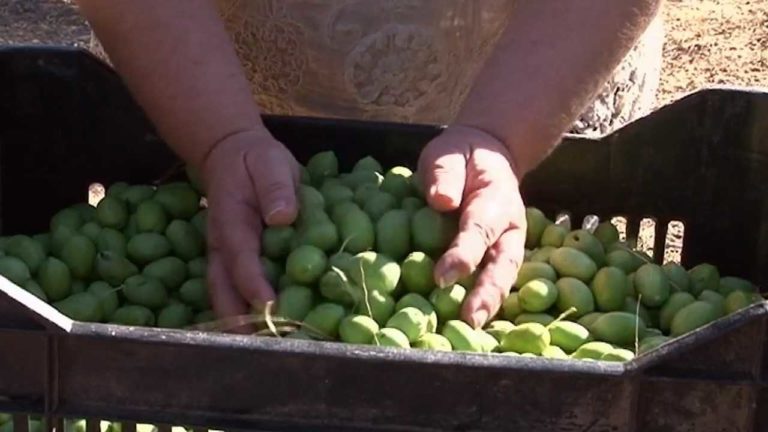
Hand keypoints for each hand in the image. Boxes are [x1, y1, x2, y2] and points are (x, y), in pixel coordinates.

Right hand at [201, 128, 299, 331]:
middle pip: (223, 291)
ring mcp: (225, 257)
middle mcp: (222, 247)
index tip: (270, 305)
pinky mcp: (234, 262)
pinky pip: (234, 292)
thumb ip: (276, 187)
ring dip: (239, 324)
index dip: (254, 284)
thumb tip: (283, 217)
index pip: (241, 259)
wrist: (234, 155)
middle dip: (240, 321)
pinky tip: (266, 333)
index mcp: (232, 223)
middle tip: (264, 347)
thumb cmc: (256, 160)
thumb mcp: (270, 162)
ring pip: (224, 296)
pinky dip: (245, 313)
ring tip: (263, 351)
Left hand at [418, 125, 526, 328]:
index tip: (442, 276)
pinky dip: (485, 302)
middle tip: (469, 319)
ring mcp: (506, 245)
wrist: (488, 154)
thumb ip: (444, 172)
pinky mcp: (498, 256)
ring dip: (489, 304)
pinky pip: (494, 280)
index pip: (479, 230)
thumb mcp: (449, 152)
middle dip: (487, 293)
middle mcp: (508, 228)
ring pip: (503, 278)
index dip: (463, 255)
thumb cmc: (463, 156)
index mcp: (496, 199)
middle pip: (503, 264)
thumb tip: (441, 201)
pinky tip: (466, 325)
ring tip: (471, 328)